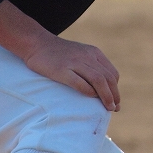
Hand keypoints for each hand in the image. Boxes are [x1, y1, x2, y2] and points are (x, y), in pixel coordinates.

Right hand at [0, 0, 120, 110]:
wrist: (37, 43)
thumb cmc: (58, 53)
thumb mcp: (80, 53)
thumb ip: (92, 65)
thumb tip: (101, 87)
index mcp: (94, 53)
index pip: (112, 74)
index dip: (115, 89)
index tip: (115, 101)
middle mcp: (87, 56)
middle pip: (108, 78)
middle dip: (114, 95)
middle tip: (115, 108)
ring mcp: (75, 62)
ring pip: (98, 81)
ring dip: (106, 96)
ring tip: (108, 108)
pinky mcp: (62, 70)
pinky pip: (80, 83)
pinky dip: (89, 92)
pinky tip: (91, 98)